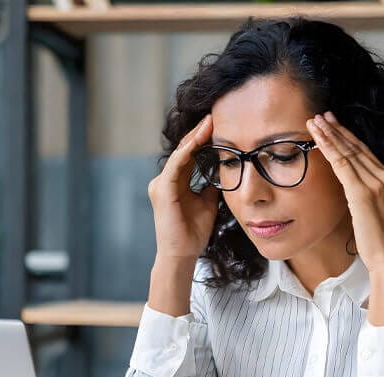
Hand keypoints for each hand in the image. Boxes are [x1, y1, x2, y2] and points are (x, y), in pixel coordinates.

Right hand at [147, 114, 219, 261]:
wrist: (182, 254)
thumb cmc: (193, 232)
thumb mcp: (207, 202)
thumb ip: (210, 185)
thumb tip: (223, 169)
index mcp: (174, 183)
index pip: (189, 155)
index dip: (202, 139)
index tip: (219, 125)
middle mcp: (164, 180)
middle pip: (183, 150)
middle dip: (199, 133)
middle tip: (215, 115)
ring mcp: (160, 184)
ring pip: (179, 154)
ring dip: (195, 137)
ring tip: (210, 122)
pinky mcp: (162, 190)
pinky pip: (176, 165)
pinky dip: (188, 151)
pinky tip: (199, 140)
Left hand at [305, 111, 383, 273]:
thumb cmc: (382, 243)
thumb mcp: (376, 213)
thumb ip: (366, 197)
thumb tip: (352, 191)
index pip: (366, 154)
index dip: (349, 138)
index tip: (334, 125)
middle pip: (357, 148)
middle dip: (337, 130)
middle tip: (321, 115)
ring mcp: (377, 183)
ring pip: (348, 152)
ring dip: (329, 135)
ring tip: (314, 122)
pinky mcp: (363, 193)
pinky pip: (342, 165)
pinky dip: (329, 149)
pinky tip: (318, 139)